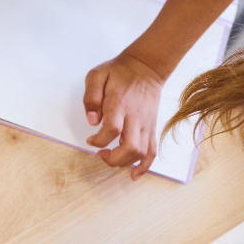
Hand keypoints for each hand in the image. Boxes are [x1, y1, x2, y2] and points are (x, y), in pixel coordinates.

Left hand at [84, 51, 166, 179]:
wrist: (146, 68)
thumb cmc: (119, 72)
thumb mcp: (97, 75)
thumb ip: (91, 96)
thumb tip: (92, 121)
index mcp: (120, 104)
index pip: (112, 130)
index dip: (99, 141)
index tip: (90, 140)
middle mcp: (135, 117)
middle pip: (130, 148)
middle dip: (112, 159)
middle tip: (101, 154)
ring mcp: (146, 124)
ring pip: (141, 153)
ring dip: (124, 163)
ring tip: (111, 158)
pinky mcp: (152, 128)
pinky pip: (152, 152)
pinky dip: (145, 167)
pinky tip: (134, 175)